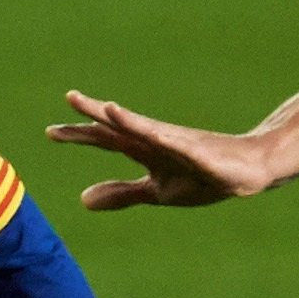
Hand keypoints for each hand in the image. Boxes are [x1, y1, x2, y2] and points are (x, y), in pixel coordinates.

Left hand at [45, 92, 277, 209]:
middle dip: (96, 115)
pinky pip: (182, 146)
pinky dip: (166, 140)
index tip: (51, 131)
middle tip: (70, 97)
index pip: (107, 139)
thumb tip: (83, 200)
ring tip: (108, 108)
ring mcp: (179, 144)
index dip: (80, 134)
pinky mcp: (201, 152)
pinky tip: (153, 134)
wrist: (247, 172)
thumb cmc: (201, 177)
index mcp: (144, 150)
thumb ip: (121, 193)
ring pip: (149, 130)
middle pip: (122, 126)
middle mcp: (157, 140)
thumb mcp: (156, 192)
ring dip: (130, 120)